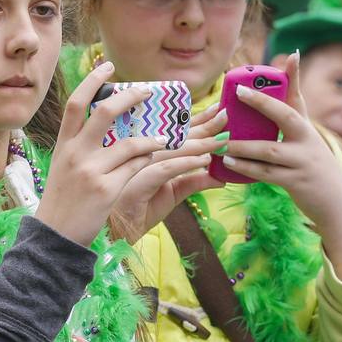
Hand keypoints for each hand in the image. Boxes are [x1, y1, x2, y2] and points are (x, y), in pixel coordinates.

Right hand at [37, 62, 182, 245]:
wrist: (55, 238)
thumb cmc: (64, 202)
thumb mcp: (64, 168)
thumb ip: (80, 146)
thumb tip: (101, 122)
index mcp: (64, 145)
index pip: (75, 103)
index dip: (92, 81)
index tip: (107, 65)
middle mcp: (75, 154)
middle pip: (104, 113)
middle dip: (130, 97)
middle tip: (147, 92)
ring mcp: (91, 171)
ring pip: (131, 143)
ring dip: (153, 140)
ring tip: (164, 140)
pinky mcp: (107, 189)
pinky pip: (138, 167)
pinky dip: (150, 161)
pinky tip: (157, 161)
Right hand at [111, 104, 228, 242]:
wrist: (115, 233)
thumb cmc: (142, 209)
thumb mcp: (173, 193)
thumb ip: (194, 182)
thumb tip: (222, 177)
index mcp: (148, 151)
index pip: (175, 131)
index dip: (197, 120)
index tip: (218, 109)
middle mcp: (141, 153)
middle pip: (175, 136)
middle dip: (203, 125)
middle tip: (225, 114)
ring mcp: (137, 166)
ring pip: (172, 149)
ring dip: (200, 143)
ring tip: (222, 139)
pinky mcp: (137, 183)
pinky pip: (166, 169)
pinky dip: (187, 165)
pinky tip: (205, 161)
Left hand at [219, 52, 341, 279]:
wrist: (336, 202)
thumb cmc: (313, 168)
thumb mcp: (305, 143)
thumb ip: (288, 122)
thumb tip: (266, 103)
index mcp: (306, 127)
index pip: (299, 96)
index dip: (295, 75)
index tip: (292, 54)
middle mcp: (307, 139)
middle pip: (285, 115)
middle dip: (262, 102)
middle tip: (239, 91)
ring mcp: (302, 161)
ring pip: (270, 150)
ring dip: (244, 146)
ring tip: (222, 141)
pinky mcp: (296, 182)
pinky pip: (267, 174)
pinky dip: (247, 168)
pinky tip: (230, 163)